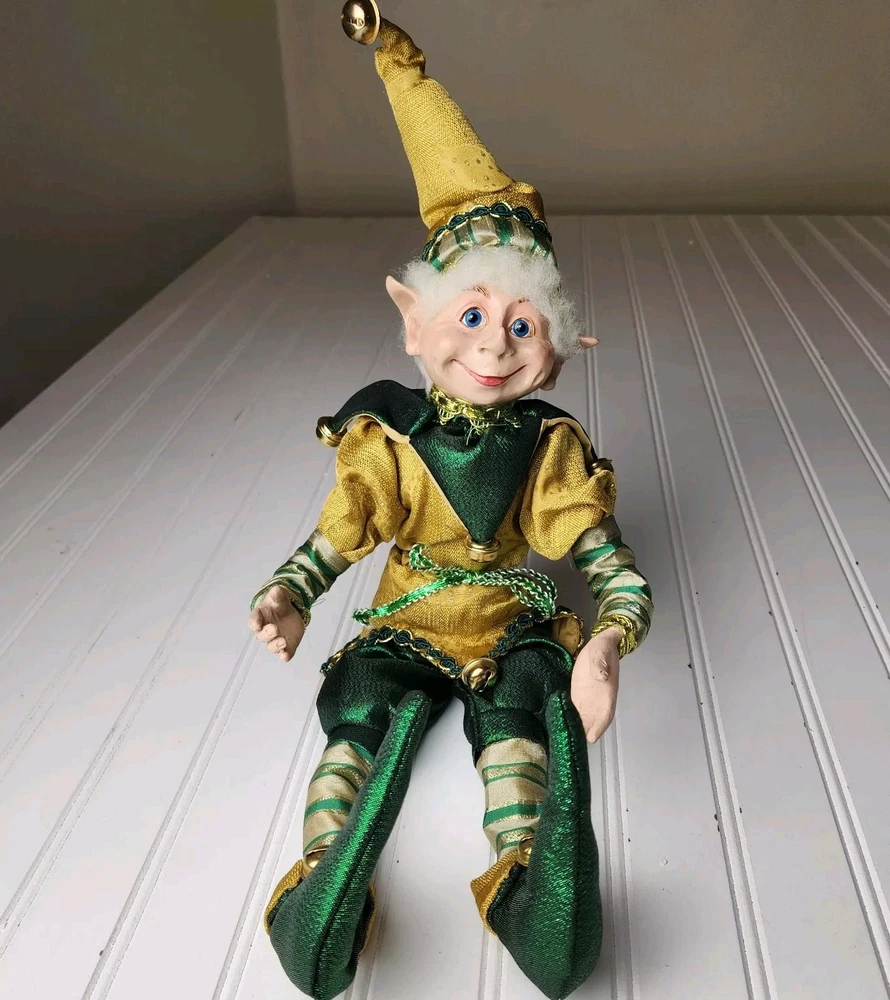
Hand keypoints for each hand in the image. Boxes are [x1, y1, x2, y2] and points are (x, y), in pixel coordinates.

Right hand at [248, 584, 305, 661]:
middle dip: (267, 634)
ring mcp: (275, 640)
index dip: (254, 622)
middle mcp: (265, 631)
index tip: (256, 624)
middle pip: (261, 636)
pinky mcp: (287, 646)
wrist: (291, 612)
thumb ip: (278, 595)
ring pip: (271, 647)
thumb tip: (277, 590)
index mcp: (260, 617)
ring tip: (283, 641)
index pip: (253, 620)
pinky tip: (286, 656)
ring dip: (275, 646)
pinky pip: (284, 654)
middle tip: (274, 629)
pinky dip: (284, 656)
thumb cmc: (279, 605)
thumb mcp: (279, 597)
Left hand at [570, 626, 620, 742]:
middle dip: (582, 732)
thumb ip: (600, 663)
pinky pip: (572, 710)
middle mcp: (597, 701)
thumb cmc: (602, 648)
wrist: (599, 645)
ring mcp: (586, 700)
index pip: (605, 714)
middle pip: (592, 722)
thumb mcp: (602, 651)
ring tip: (560, 739)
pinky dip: (566, 717)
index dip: (598, 727)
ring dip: (573, 728)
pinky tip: (556, 724)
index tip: (590, 738)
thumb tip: (601, 676)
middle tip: (569, 743)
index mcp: (606, 693)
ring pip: (581, 719)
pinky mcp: (576, 695)